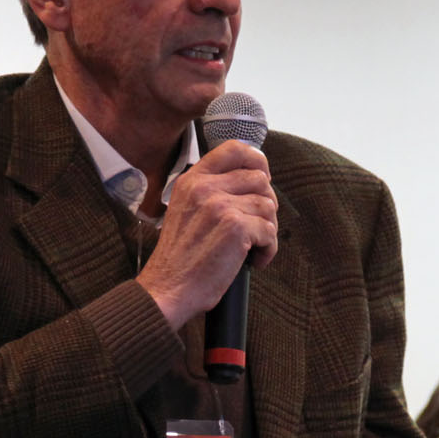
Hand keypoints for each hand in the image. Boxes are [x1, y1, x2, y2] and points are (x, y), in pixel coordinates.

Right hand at [136, 140, 277, 329]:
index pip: (234, 149)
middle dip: (266, 204)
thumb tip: (250, 182)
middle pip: (260, 179)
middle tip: (257, 227)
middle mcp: (205, 187)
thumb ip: (209, 192)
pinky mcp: (236, 227)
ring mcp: (220, 206)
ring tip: (253, 248)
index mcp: (192, 180)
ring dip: (268, 230)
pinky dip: (268, 250)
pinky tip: (253, 261)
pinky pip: (270, 231)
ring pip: (268, 205)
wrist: (168, 289)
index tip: (263, 179)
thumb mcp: (184, 211)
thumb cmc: (179, 258)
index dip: (257, 160)